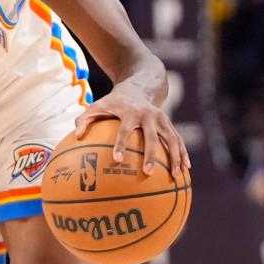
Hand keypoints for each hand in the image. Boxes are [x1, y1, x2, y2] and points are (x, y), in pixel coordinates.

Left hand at [75, 85, 190, 179]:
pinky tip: (186, 170)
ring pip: (172, 140)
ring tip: (175, 176)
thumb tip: (76, 136)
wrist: (138, 87)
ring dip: (175, 158)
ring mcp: (162, 119)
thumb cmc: (113, 102)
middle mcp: (148, 116)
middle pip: (152, 138)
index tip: (116, 159)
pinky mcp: (170, 124)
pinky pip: (179, 140)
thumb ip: (84, 119)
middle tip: (147, 173)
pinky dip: (183, 154)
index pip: (124, 130)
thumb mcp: (97, 106)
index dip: (120, 144)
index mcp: (130, 112)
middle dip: (150, 155)